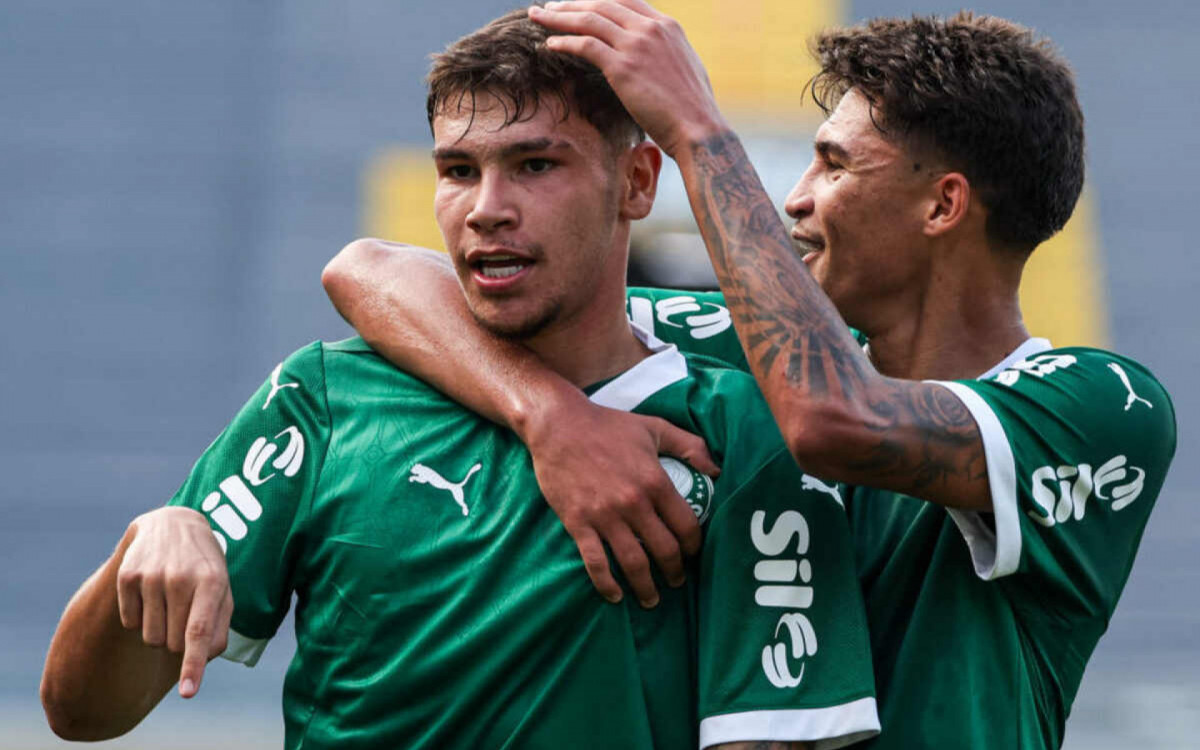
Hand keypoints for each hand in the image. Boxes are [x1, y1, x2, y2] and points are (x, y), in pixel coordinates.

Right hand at [116, 507, 232, 697]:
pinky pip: (129, 623)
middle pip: (172, 643)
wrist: (173, 524)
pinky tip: (150, 593)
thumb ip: (219, 628)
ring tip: (169, 600)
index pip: (199, 632)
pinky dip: (139, 618)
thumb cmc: (205, 568)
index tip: (187, 693)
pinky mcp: (127, 575)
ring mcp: (151, 575)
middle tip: (185, 611)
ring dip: (159, 630)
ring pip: (150, 637)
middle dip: (178, 640)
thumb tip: (203, 660)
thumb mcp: (222, 590)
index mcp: (213, 583)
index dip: (192, 665)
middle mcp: (181, 577)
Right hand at [523, 392, 719, 606]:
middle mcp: (634, 503)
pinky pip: (595, 562)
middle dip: (675, 572)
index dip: (694, 547)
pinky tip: (614, 596)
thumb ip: (689, 446)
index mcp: (655, 481)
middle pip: (664, 551)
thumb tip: (716, 470)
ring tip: (651, 599)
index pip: (686, 526)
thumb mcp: (654, 428)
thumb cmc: (607, 425)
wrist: (558, 426)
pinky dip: (606, 584)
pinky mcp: (578, 523)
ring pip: (633, 563)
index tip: (693, 555)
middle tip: (677, 581)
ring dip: (646, 588)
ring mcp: (604, 516)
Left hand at [529, 0, 728, 157]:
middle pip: (602, 4)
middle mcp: (651, 29)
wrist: (699, 129)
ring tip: (538, 17)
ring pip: (589, 19)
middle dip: (572, 3)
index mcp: (667, 26)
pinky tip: (549, 44)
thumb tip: (653, 58)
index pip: (625, 0)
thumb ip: (665, 53)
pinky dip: (564, 41)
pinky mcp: (623, 67)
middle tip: (549, 6)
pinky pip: (585, 45)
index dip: (598, 0)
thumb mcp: (685, 69)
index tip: (578, 4)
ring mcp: (636, 46)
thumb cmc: (693, 109)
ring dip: (559, 16)